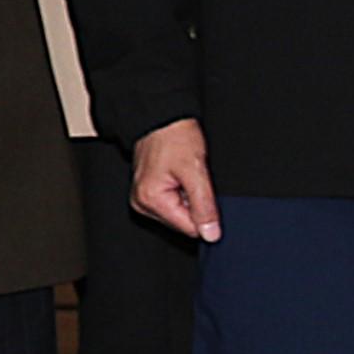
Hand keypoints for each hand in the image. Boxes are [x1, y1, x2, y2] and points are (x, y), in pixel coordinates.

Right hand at [130, 121, 220, 242]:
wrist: (163, 119)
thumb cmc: (174, 138)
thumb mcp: (196, 171)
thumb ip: (204, 206)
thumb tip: (211, 234)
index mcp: (150, 200)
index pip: (189, 228)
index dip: (204, 212)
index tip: (202, 190)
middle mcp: (142, 203)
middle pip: (183, 222)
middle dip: (195, 203)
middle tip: (192, 180)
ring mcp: (144, 198)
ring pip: (180, 214)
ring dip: (189, 197)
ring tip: (185, 175)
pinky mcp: (149, 192)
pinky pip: (174, 203)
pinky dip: (183, 192)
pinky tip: (180, 176)